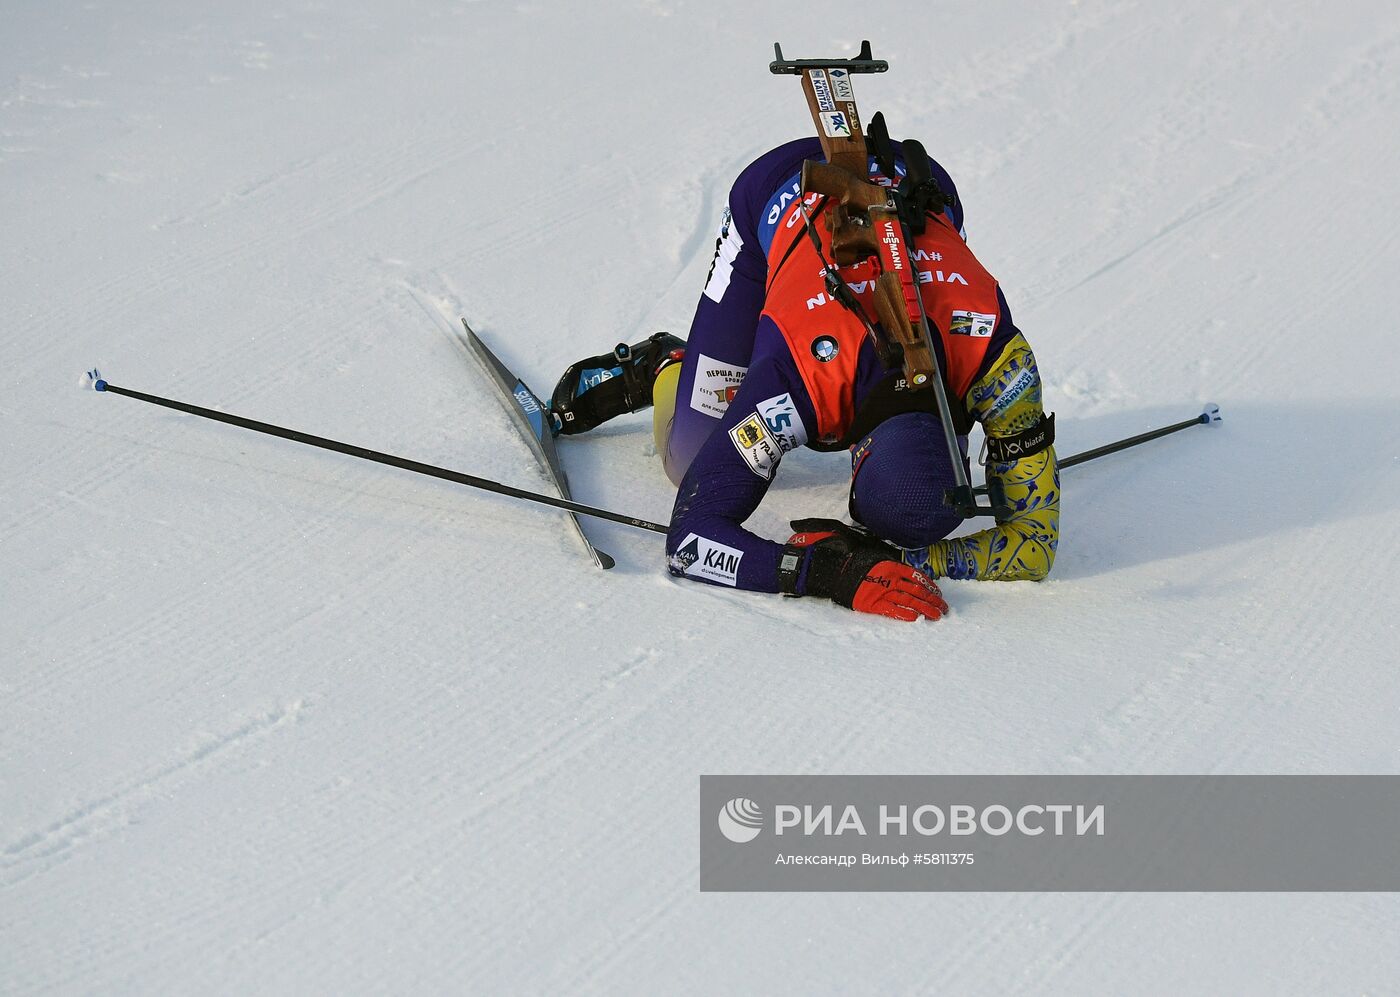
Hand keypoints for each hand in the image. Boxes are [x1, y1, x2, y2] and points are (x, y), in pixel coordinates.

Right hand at [785, 518, 947, 621]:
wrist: (822, 566)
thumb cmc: (841, 552)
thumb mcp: (864, 544)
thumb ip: (880, 552)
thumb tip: (894, 558)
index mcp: (888, 563)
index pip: (915, 575)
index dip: (928, 584)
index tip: (937, 592)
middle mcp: (888, 577)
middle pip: (917, 590)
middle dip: (933, 600)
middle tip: (944, 608)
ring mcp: (879, 591)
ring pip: (909, 601)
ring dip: (925, 609)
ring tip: (937, 616)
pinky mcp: (868, 604)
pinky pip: (890, 610)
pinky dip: (904, 615)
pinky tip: (915, 619)